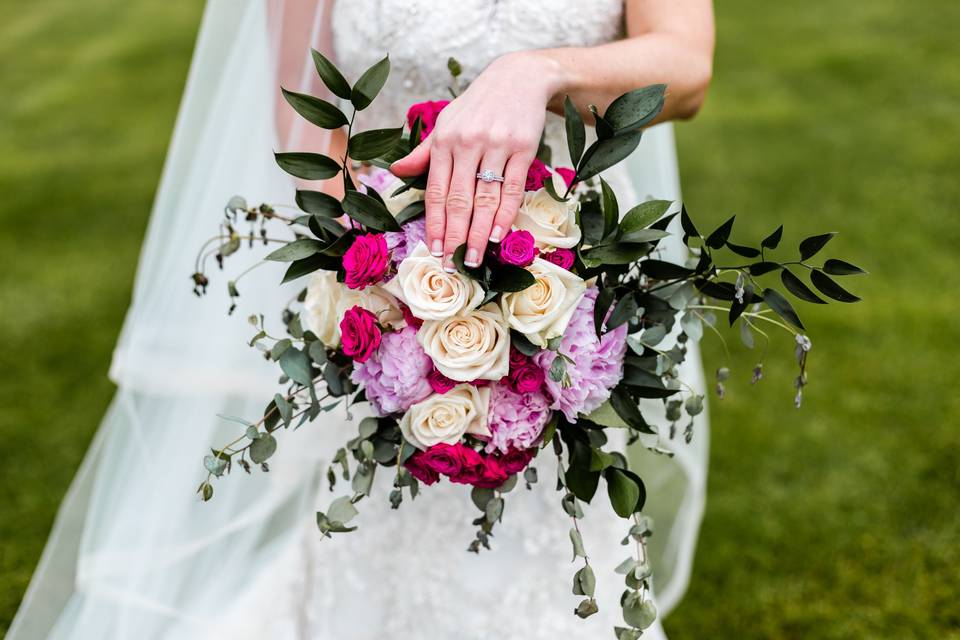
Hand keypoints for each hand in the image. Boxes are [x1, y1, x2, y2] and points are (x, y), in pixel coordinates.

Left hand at [391, 51, 563, 270]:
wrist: (519, 77)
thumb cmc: (478, 105)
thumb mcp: (446, 123)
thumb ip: (424, 152)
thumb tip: (398, 171)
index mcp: (444, 141)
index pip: (436, 191)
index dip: (434, 224)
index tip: (432, 250)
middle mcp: (467, 143)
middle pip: (459, 200)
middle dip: (454, 236)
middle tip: (452, 265)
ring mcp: (496, 146)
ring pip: (485, 198)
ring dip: (478, 233)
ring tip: (474, 259)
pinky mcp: (523, 148)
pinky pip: (513, 188)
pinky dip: (505, 214)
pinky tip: (497, 235)